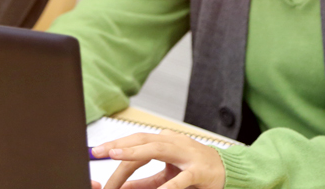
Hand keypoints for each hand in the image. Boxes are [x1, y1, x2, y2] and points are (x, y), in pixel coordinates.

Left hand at [90, 130, 225, 188]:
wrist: (228, 171)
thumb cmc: (196, 170)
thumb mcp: (167, 175)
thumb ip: (145, 182)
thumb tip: (122, 186)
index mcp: (165, 142)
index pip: (136, 142)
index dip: (116, 147)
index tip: (96, 153)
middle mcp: (174, 143)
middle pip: (142, 140)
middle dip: (119, 145)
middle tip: (98, 151)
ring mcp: (186, 155)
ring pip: (158, 149)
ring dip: (135, 152)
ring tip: (116, 156)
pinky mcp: (199, 171)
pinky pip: (183, 178)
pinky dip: (170, 184)